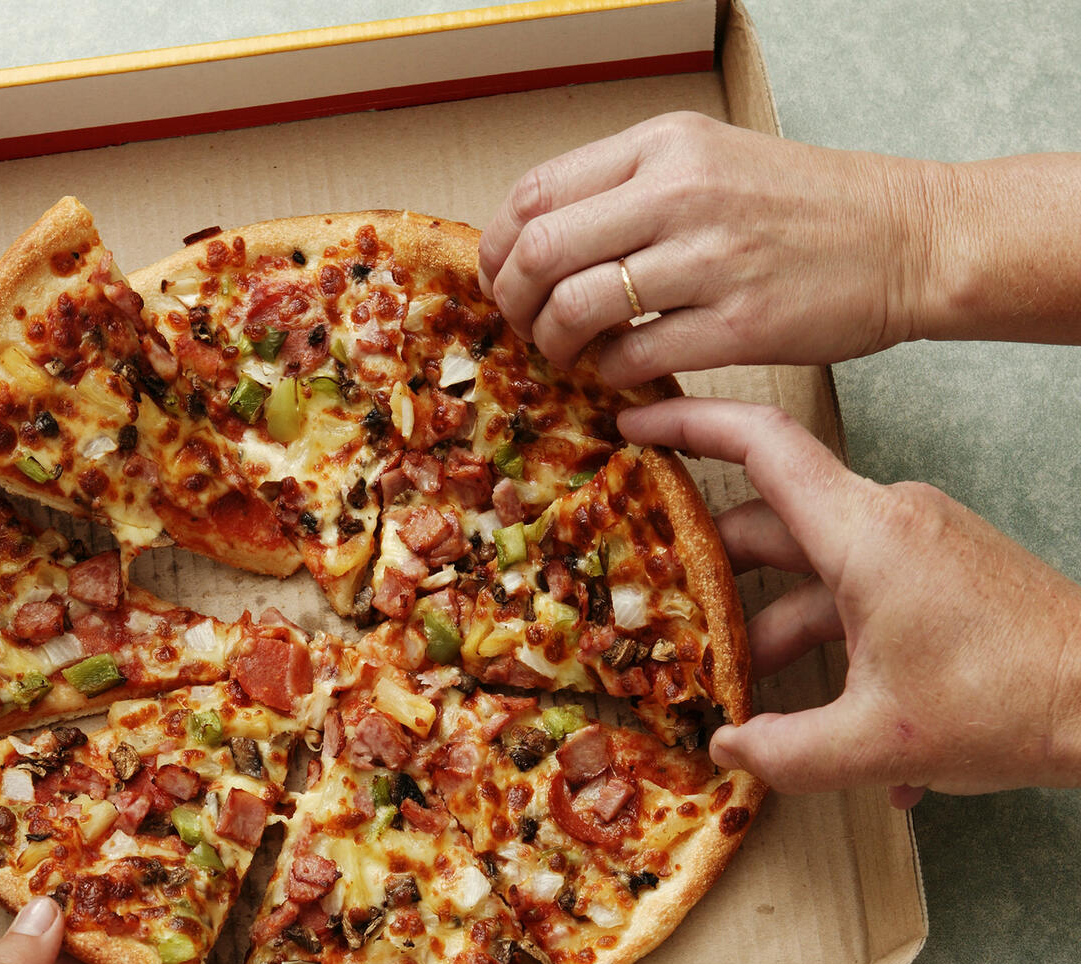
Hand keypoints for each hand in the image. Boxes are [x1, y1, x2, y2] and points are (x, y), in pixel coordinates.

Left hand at [478, 112, 940, 385]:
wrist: (908, 237)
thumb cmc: (802, 207)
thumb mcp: (710, 162)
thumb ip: (628, 189)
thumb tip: (539, 242)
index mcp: (664, 147)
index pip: (535, 193)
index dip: (499, 249)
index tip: (503, 281)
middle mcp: (680, 192)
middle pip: (540, 251)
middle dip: (514, 302)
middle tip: (528, 328)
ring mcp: (710, 258)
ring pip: (576, 307)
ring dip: (555, 344)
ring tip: (571, 354)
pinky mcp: (738, 324)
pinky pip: (633, 357)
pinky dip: (609, 373)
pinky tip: (620, 371)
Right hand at [618, 397, 1080, 805]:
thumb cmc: (1009, 703)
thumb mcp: (877, 743)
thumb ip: (782, 752)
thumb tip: (728, 750)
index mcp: (865, 534)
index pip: (760, 446)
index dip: (688, 424)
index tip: (634, 423)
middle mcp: (888, 521)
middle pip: (770, 524)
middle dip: (712, 574)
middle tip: (661, 606)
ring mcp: (916, 545)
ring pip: (812, 571)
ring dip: (772, 629)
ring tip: (741, 695)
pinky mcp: (938, 573)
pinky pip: (858, 596)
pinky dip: (832, 649)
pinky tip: (835, 728)